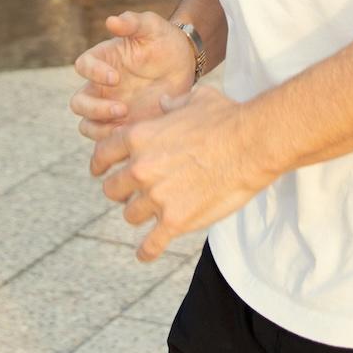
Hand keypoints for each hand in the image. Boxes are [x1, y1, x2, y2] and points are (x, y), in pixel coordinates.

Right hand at [70, 11, 196, 141]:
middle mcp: (100, 86)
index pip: (83, 66)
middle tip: (122, 108)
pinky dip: (114, 142)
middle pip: (78, 103)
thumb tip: (111, 21)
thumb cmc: (163, 40)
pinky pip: (107, 139)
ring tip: (125, 128)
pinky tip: (134, 136)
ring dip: (100, 129)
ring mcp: (109, 107)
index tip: (116, 77)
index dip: (94, 73)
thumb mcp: (152, 26)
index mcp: (102, 59)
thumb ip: (132, 22)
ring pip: (87, 125)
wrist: (183, 63)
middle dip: (95, 108)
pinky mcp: (122, 124)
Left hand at [88, 84, 273, 261]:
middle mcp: (141, 168)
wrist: (252, 144)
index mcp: (140, 137)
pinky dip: (147, 251)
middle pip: (112, 189)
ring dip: (140, 214)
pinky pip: (150, 245)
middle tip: (134, 192)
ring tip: (152, 213)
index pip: (103, 154)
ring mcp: (156, 197)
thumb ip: (173, 104)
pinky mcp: (175, 221)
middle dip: (122, 191)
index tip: (100, 171)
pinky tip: (146, 253)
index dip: (100, 164)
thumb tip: (164, 103)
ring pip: (131, 215)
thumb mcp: (195, 99)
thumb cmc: (227, 118)